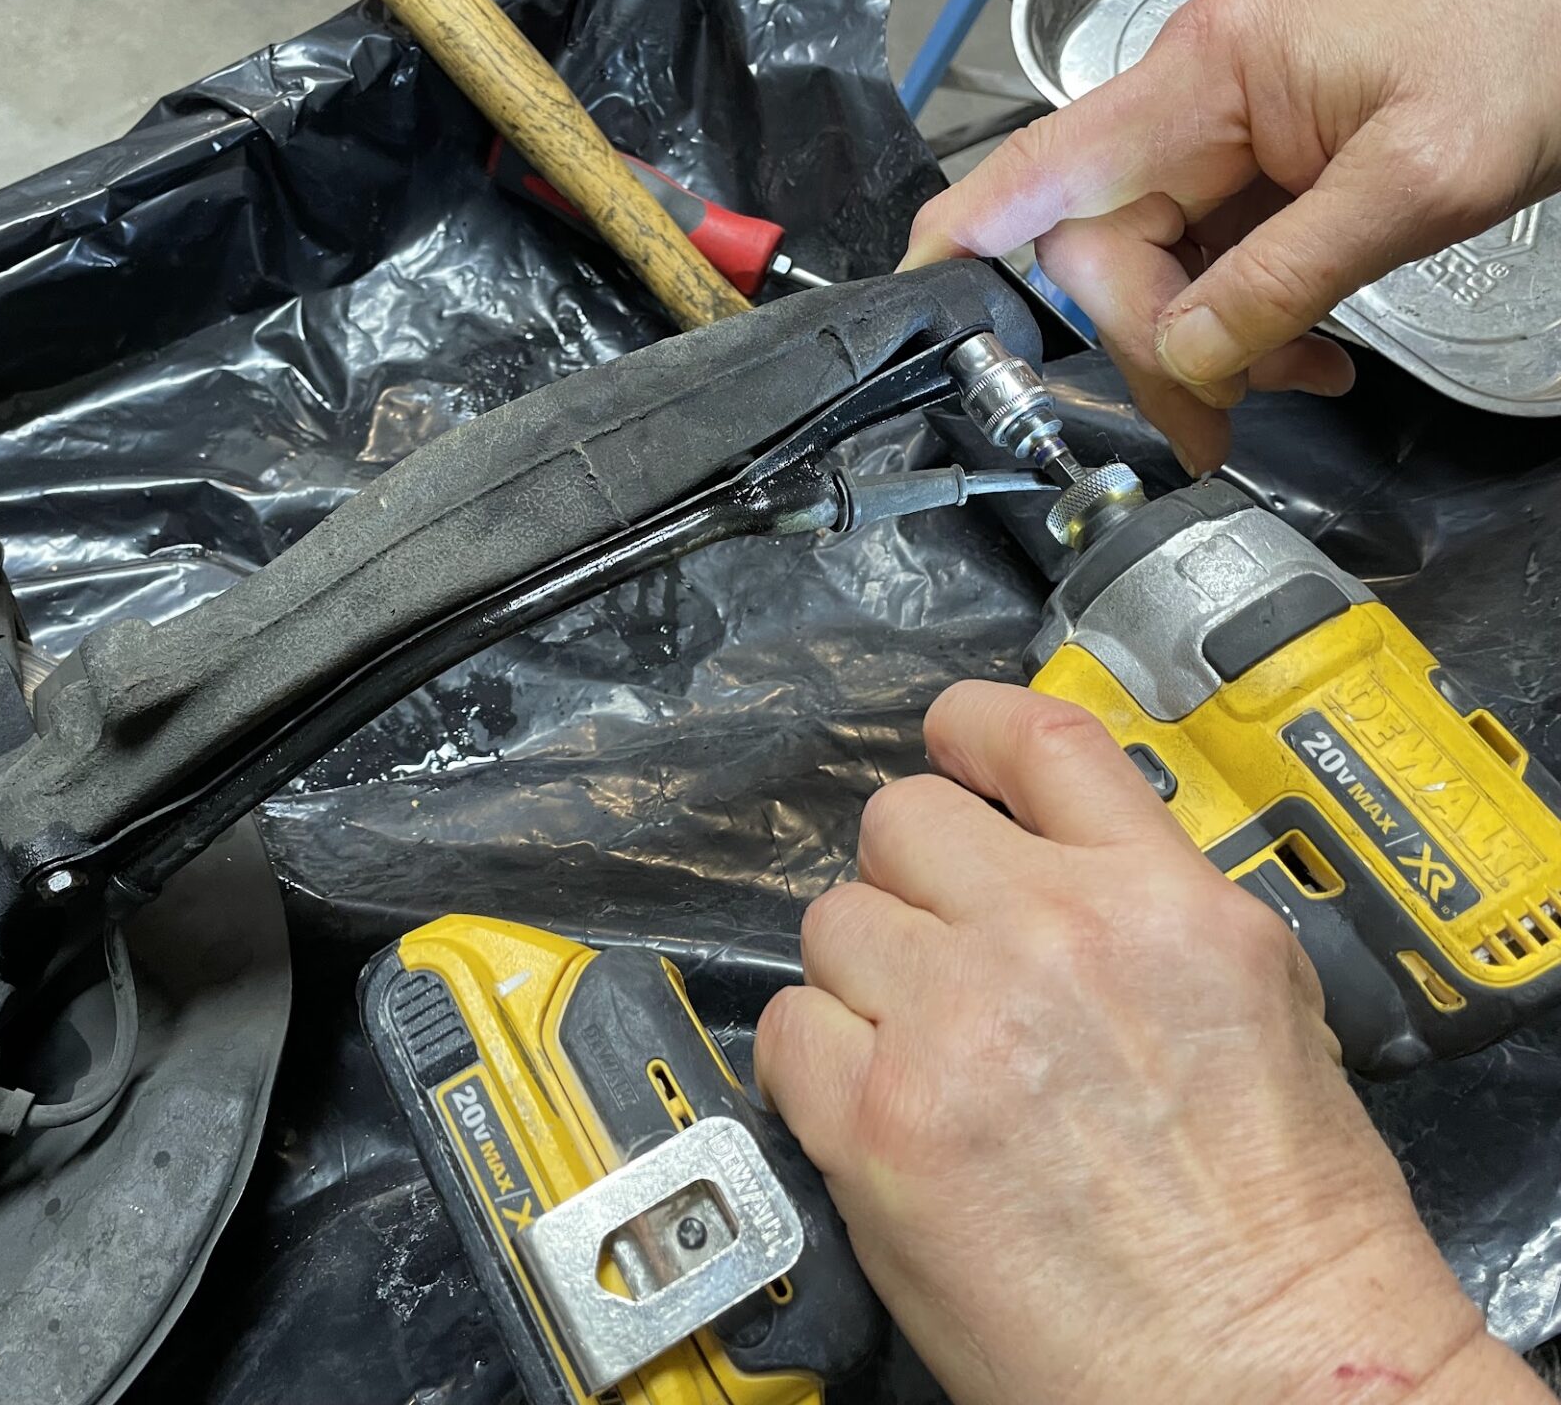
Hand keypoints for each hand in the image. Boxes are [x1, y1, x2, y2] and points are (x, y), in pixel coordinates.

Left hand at [755, 681, 1550, 1404]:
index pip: (1035, 739)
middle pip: (902, 822)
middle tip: (937, 952)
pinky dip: (811, 1061)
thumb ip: (1150, 911)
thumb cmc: (1284, 1230)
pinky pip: (785, 1026)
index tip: (946, 747)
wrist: (1264, 1373)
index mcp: (1163, 901)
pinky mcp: (878, 1118)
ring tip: (918, 1050)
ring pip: (832, 919)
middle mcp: (1053, 936)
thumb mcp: (1267, 1010)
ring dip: (860, 975)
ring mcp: (956, 1021)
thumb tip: (1052, 866)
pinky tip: (870, 1107)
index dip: (968, 728)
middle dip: (909, 880)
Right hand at [899, 0, 1560, 473]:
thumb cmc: (1526, 65)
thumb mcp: (1418, 184)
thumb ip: (1284, 281)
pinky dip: (1244, 330)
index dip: (973, 237)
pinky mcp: (1252, 172)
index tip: (924, 302)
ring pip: (1151, 273)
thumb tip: (1183, 361)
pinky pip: (1206, 269)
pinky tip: (1306, 358)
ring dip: (1208, 348)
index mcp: (1212, 74)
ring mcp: (1221, 136)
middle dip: (1151, 345)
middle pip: (1102, 248)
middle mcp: (1196, 100)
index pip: (1051, 167)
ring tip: (1295, 387)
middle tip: (1210, 428)